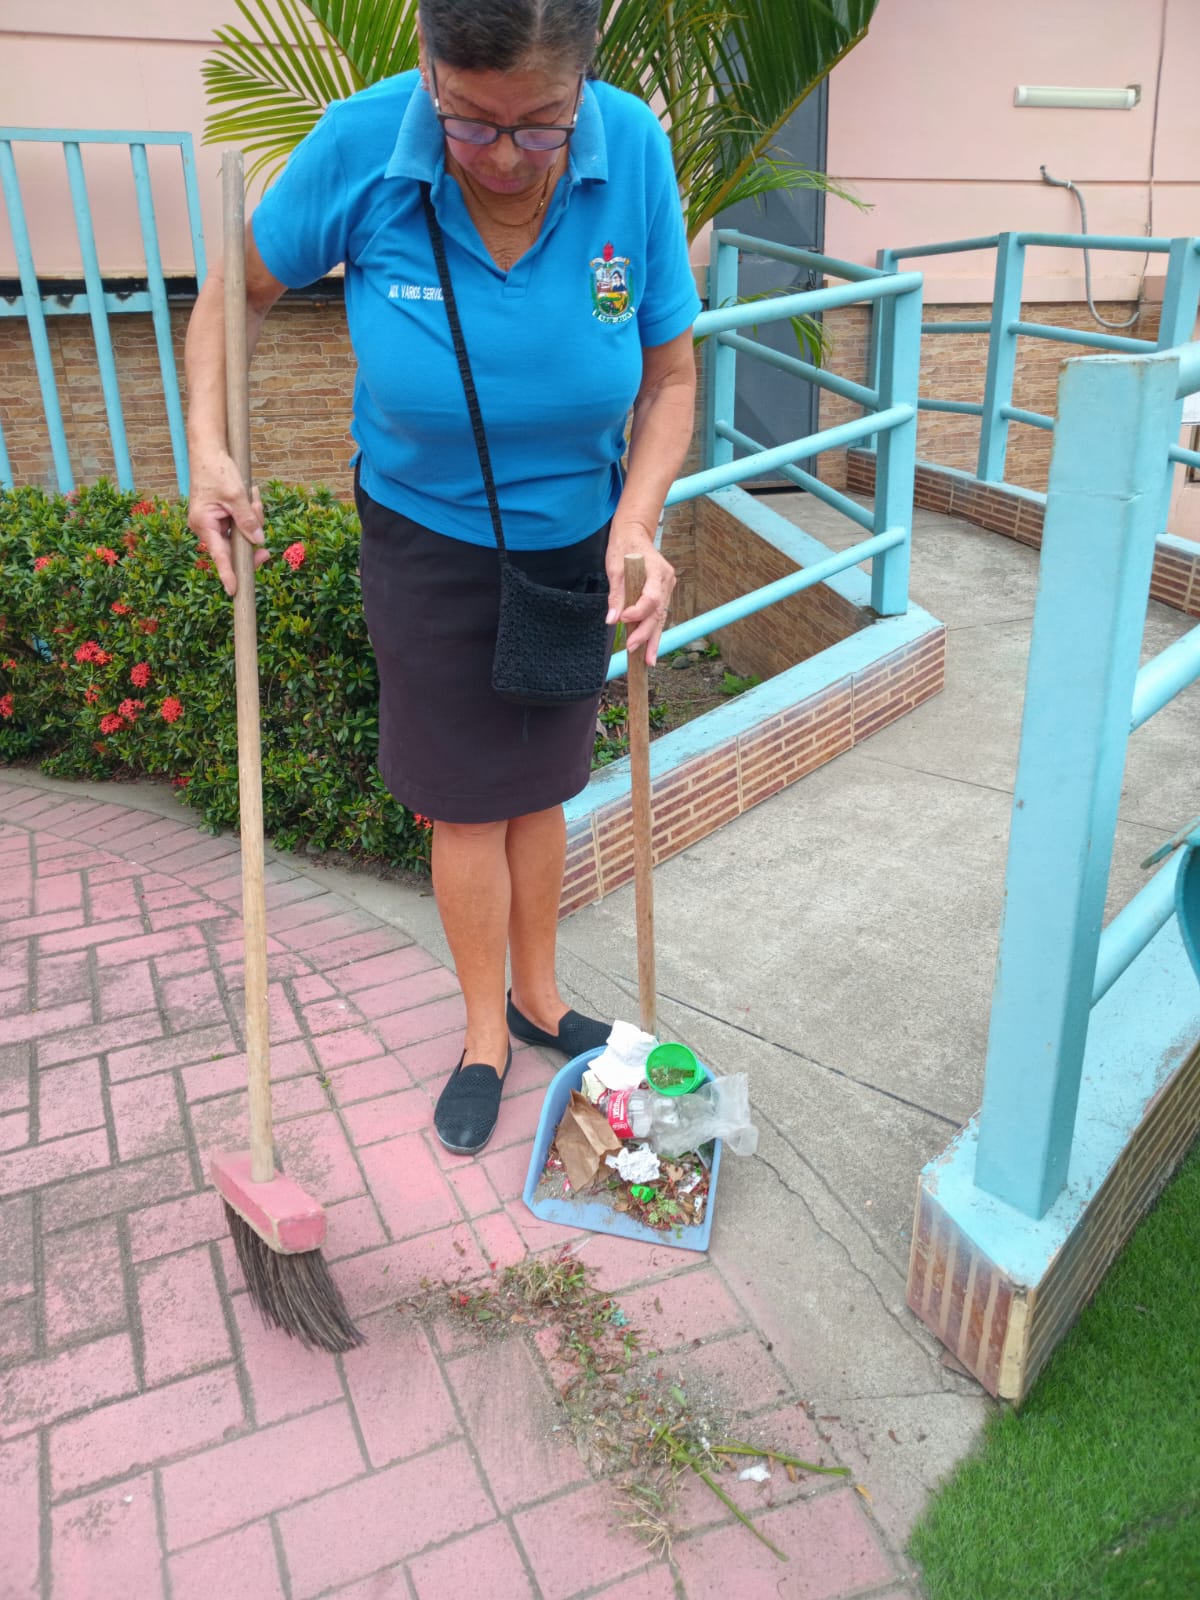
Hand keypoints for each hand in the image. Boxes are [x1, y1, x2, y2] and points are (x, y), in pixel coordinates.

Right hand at [186, 450, 269, 596]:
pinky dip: (250, 512)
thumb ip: (247, 519)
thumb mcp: (235, 495)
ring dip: (253, 517)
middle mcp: (207, 527)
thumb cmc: (217, 470)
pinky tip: (252, 496)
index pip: (219, 554)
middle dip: (252, 535)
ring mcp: (215, 523)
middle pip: (235, 546)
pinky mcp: (223, 517)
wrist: (209, 450)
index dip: (228, 573)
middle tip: (262, 524)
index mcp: (204, 524)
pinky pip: (242, 523)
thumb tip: (259, 541)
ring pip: (242, 534)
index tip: (234, 590)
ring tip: (253, 497)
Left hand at [606, 523, 674, 666]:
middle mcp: (667, 581)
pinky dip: (653, 632)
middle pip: (658, 612)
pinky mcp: (662, 595)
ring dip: (653, 640)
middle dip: (645, 633)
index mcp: (657, 571)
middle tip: (632, 649)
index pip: (651, 598)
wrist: (634, 534)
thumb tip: (611, 619)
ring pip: (661, 618)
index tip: (623, 619)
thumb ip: (616, 594)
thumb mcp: (615, 568)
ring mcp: (667, 588)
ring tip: (648, 661)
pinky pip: (658, 615)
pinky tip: (649, 650)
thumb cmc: (624, 547)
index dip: (638, 611)